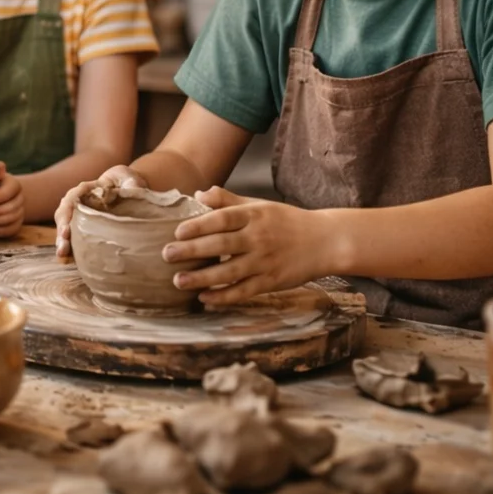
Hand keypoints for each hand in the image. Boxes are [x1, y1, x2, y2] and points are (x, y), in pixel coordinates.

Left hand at [0, 161, 23, 236]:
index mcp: (12, 183)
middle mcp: (19, 197)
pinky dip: (3, 231)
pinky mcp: (17, 223)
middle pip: (14, 206)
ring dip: (0, 221)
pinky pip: (14, 229)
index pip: (11, 189)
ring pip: (15, 218)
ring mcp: (20, 211)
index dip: (0, 196)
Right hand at [54, 164, 148, 261]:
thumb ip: (130, 186)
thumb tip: (134, 193)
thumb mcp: (129, 180)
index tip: (67, 228)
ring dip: (62, 243)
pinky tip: (66, 261)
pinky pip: (72, 239)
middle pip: (64, 217)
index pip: (72, 199)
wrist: (126, 189)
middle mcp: (77, 203)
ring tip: (62, 257)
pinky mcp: (82, 229)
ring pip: (65, 229)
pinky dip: (68, 250)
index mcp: (86, 189)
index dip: (68, 213)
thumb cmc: (126, 183)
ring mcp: (78, 216)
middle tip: (63, 248)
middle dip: (62, 233)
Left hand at [163, 187, 333, 305]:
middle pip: (221, 245)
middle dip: (192, 251)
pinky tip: (205, 299)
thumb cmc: (286, 221)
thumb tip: (197, 194)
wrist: (325, 241)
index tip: (177, 232)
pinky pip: (244, 291)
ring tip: (178, 282)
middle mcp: (258, 238)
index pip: (222, 219)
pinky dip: (224, 296)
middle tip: (167, 255)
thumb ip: (228, 200)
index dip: (198, 225)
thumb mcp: (259, 205)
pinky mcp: (272, 282)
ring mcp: (265, 261)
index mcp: (254, 216)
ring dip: (203, 278)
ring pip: (230, 271)